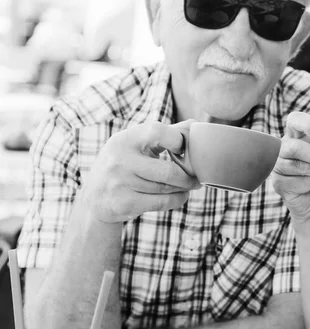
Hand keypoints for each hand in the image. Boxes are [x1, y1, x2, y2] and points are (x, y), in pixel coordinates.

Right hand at [80, 120, 199, 223]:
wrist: (94, 197)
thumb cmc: (124, 165)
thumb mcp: (134, 145)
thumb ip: (164, 134)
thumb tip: (194, 125)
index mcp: (124, 139)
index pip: (157, 131)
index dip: (177, 140)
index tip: (184, 149)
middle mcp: (119, 160)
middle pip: (168, 171)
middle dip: (188, 176)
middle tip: (197, 177)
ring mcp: (120, 183)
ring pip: (167, 188)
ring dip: (183, 188)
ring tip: (189, 186)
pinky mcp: (124, 203)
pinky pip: (162, 202)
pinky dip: (178, 200)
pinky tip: (180, 196)